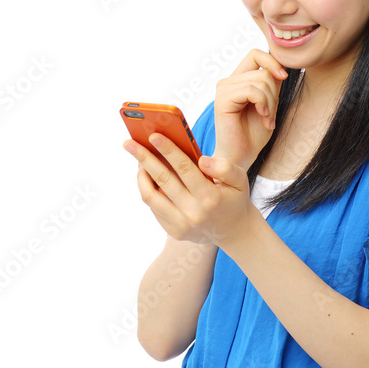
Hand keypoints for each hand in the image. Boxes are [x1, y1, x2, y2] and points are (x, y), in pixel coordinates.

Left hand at [124, 131, 256, 247]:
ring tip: (138, 161)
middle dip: (143, 158)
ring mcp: (182, 225)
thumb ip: (224, 167)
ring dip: (141, 175)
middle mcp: (194, 213)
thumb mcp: (240, 179)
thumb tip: (202, 160)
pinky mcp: (174, 231)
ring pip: (151, 196)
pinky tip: (148, 178)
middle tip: (129, 143)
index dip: (167, 150)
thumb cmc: (234, 198)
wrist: (235, 231)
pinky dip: (148, 190)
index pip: (184, 169)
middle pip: (162, 180)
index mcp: (210, 197)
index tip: (153, 136)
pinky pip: (154, 208)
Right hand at [213, 49, 287, 170]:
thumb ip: (271, 85)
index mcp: (237, 80)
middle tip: (271, 114)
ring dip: (270, 102)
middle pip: (263, 70)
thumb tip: (279, 69)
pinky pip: (252, 90)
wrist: (240, 157)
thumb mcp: (269, 104)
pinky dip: (263, 104)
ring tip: (267, 118)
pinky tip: (262, 117)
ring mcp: (224, 89)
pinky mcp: (222, 100)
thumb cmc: (253, 135)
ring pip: (260, 80)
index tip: (284, 77)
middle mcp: (228, 82)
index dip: (272, 61)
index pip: (256, 54)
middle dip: (274, 93)